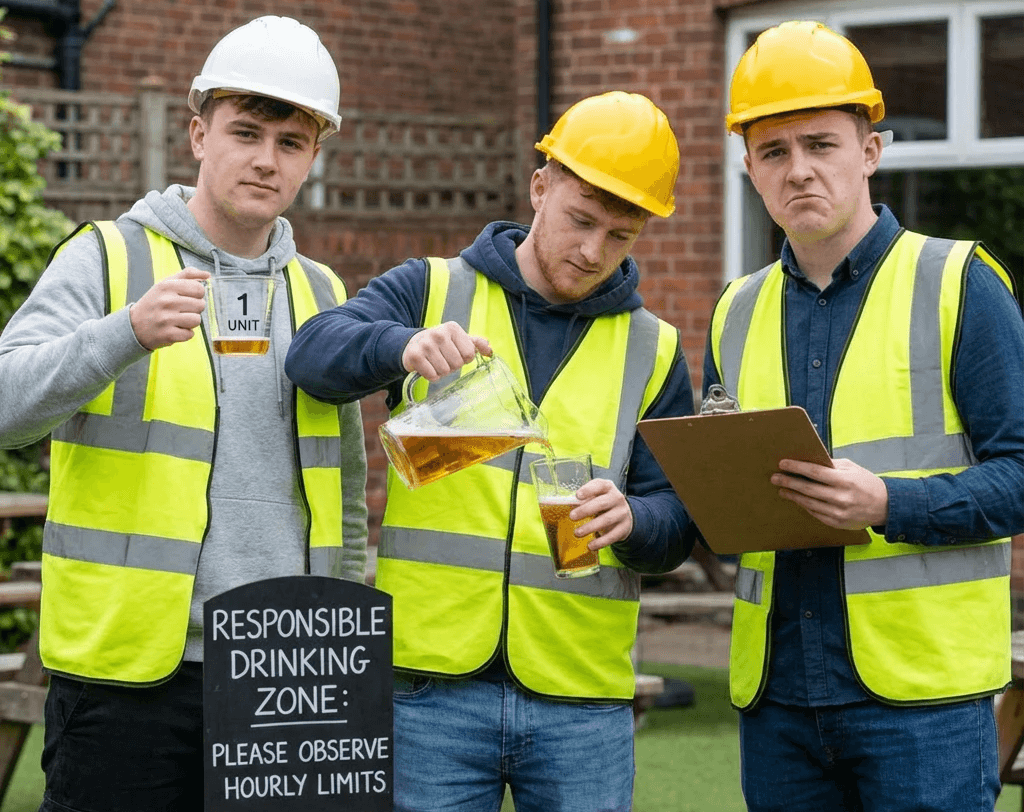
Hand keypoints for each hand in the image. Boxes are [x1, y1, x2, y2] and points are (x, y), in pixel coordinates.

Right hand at [130, 267, 209, 350]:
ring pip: (197, 320)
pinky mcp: (168, 335)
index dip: (197, 294)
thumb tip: (207, 275)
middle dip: (194, 308)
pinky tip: (174, 329)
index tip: (188, 297)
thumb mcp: (166, 284)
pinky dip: (184, 333)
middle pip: (200, 305)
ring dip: (190, 322)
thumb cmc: (154, 303)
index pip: (199, 289)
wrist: (134, 325)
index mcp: (167, 286)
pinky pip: (190, 334)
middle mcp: (166, 301)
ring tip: (178, 320)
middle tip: (180, 310)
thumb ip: (187, 275)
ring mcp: (166, 319)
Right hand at [401, 321, 491, 380]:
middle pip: (458, 364)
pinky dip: (431, 376)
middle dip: (451, 366)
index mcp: (452, 328)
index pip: (470, 354)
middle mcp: (439, 333)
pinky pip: (432, 376)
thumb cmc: (440, 343)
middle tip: (443, 359)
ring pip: (445, 371)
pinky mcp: (415, 356)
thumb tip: (489, 350)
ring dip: (441, 372)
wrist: (412, 344)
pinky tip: (427, 367)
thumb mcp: (458, 339)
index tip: (454, 353)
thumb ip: (475, 343)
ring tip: (434, 362)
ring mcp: (426, 344)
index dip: (463, 359)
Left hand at [571, 478, 633, 548]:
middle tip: (572, 516)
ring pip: (606, 520)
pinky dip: (600, 542)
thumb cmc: (603, 503)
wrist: (624, 515)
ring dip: (590, 527)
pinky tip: (590, 545)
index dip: (588, 490)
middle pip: (601, 503)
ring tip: (577, 533)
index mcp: (608, 487)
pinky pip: (612, 536)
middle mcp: (617, 498)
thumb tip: (568, 505)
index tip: (577, 496)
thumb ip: (583, 500)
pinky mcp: (624, 528)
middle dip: (585, 510)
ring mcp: (622, 513)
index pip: (599, 485)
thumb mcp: (595, 497)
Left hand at [771, 457, 887, 529]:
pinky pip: (815, 513)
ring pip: (809, 503)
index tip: (783, 463)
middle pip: (808, 489)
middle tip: (775, 477)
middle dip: (789, 482)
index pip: (815, 472)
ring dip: (793, 495)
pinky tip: (796, 499)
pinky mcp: (837, 523)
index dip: (797, 467)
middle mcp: (841, 497)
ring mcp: (838, 512)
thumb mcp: (852, 469)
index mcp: (845, 481)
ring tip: (781, 489)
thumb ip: (831, 465)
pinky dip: (804, 506)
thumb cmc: (866, 483)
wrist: (885, 506)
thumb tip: (809, 461)